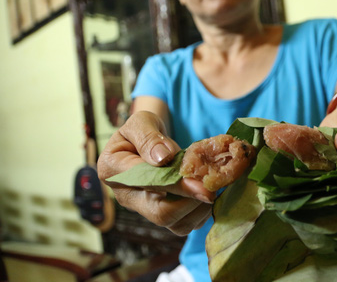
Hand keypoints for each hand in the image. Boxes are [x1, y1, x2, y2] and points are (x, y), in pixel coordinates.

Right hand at [97, 111, 215, 235]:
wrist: (148, 141)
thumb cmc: (143, 130)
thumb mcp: (141, 122)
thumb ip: (148, 138)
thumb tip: (162, 157)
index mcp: (114, 171)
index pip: (148, 184)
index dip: (177, 186)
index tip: (201, 185)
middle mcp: (127, 197)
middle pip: (162, 214)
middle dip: (192, 201)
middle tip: (212, 188)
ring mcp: (145, 209)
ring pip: (176, 224)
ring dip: (200, 208)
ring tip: (212, 187)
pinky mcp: (162, 215)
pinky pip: (185, 224)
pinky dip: (202, 212)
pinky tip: (210, 193)